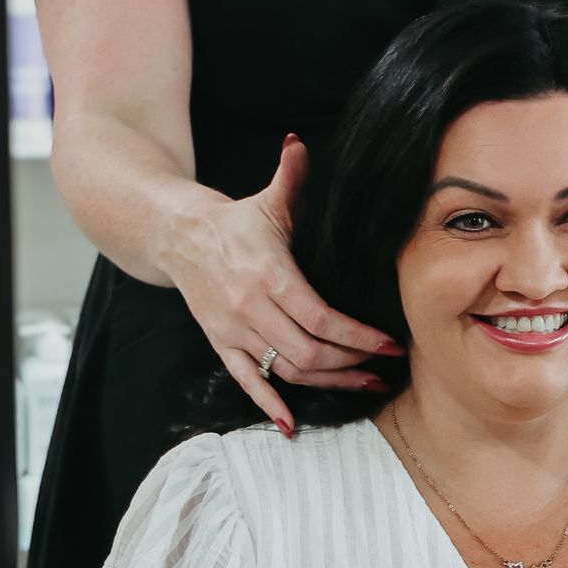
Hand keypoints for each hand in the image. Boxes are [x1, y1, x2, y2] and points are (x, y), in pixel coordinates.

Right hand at [168, 134, 400, 433]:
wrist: (177, 236)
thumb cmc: (234, 220)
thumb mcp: (268, 200)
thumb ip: (292, 176)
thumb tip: (301, 143)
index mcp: (269, 274)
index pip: (321, 318)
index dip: (358, 337)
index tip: (389, 343)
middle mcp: (250, 307)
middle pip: (308, 352)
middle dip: (352, 364)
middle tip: (384, 367)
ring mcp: (234, 329)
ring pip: (286, 371)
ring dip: (328, 384)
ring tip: (364, 385)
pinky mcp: (221, 343)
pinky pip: (246, 382)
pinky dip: (269, 406)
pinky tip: (293, 425)